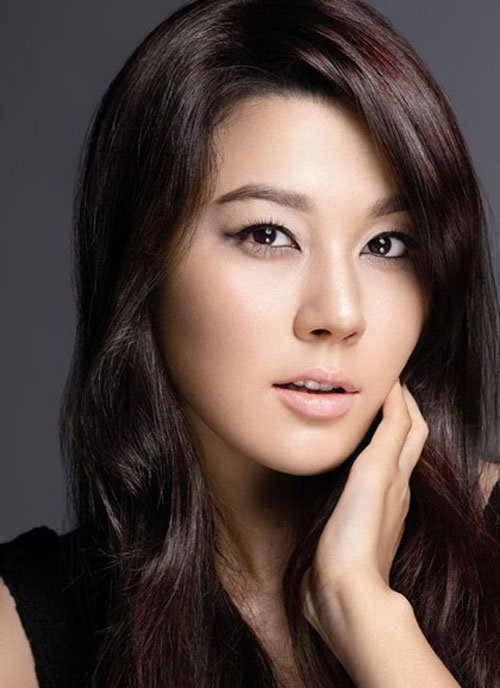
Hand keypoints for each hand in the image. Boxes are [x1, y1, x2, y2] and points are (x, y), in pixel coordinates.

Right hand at [299, 378, 428, 654]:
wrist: (345, 590)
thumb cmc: (359, 533)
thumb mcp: (375, 473)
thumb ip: (387, 434)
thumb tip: (396, 395)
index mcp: (398, 474)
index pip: (411, 424)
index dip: (403, 397)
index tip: (386, 374)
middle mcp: (393, 488)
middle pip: (405, 441)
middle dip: (398, 411)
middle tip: (377, 390)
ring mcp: (376, 507)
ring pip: (385, 459)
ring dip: (379, 433)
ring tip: (359, 417)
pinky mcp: (355, 522)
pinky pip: (364, 480)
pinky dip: (359, 458)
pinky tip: (343, 461)